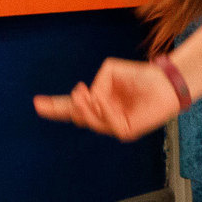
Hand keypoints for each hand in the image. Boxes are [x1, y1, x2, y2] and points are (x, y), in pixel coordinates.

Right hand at [34, 59, 178, 139]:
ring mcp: (114, 125)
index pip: (71, 107)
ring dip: (86, 107)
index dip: (54, 106)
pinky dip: (104, 109)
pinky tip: (104, 99)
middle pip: (78, 117)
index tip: (36, 103)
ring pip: (91, 121)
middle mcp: (104, 115)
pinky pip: (109, 123)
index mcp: (98, 101)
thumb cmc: (141, 75)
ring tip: (86, 93)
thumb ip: (97, 83)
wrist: (165, 82)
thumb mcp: (110, 70)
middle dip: (70, 107)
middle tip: (76, 94)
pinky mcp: (127, 131)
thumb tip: (93, 98)